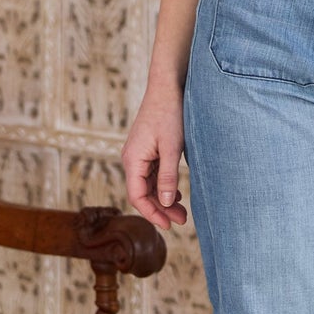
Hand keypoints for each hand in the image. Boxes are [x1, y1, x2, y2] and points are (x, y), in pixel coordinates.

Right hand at [121, 81, 188, 230]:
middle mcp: (131, 159)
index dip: (152, 214)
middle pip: (143, 193)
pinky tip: (176, 193)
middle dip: (160, 209)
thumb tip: (164, 203)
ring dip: (163, 199)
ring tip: (181, 211)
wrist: (167, 88)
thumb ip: (167, 176)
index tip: (168, 226)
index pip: (137, 196)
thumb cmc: (169, 114)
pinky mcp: (147, 151)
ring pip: (148, 186)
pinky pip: (152, 175)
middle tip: (181, 221)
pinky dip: (163, 186)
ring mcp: (139, 155)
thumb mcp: (172, 147)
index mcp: (133, 160)